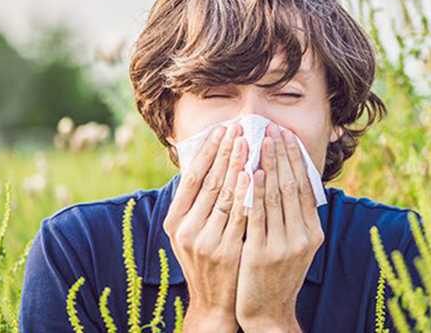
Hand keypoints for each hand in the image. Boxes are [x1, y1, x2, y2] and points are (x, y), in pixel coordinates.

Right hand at [163, 123, 249, 332]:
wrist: (214, 303)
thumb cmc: (207, 259)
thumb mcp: (192, 232)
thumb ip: (197, 202)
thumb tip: (208, 161)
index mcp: (175, 221)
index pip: (192, 178)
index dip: (207, 152)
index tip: (221, 129)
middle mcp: (186, 230)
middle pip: (209, 182)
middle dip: (225, 152)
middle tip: (239, 127)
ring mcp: (205, 241)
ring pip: (225, 195)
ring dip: (238, 165)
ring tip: (249, 142)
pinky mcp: (226, 251)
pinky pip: (239, 215)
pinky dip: (247, 193)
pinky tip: (255, 174)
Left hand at [236, 123, 324, 331]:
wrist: (267, 313)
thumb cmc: (277, 275)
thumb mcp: (295, 247)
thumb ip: (294, 218)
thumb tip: (290, 181)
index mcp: (313, 233)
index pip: (305, 187)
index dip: (296, 159)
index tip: (287, 136)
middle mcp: (303, 237)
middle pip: (292, 186)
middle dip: (282, 154)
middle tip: (274, 129)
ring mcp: (284, 245)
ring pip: (276, 196)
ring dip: (268, 165)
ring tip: (261, 141)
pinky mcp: (261, 253)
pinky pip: (258, 215)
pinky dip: (255, 191)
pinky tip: (251, 172)